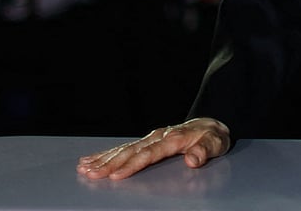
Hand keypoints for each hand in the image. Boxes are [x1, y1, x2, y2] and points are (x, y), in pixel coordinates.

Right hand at [77, 118, 229, 179]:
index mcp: (174, 138)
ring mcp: (151, 138)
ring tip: (84, 167)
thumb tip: (193, 160)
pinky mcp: (147, 140)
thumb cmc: (213, 137)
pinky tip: (92, 159)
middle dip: (110, 163)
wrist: (211, 125)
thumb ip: (205, 151)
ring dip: (103, 159)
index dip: (133, 164)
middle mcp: (159, 136)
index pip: (150, 154)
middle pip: (131, 151)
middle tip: (91, 173)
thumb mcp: (216, 143)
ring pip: (124, 149)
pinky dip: (107, 153)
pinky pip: (124, 147)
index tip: (116, 175)